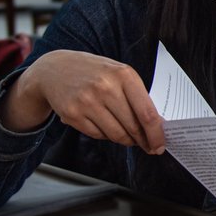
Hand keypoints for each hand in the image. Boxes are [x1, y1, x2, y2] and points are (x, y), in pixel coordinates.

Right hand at [0, 50, 165, 153]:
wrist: (54, 69)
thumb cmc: (95, 72)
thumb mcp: (119, 74)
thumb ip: (138, 96)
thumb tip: (158, 125)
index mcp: (124, 75)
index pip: (147, 113)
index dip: (156, 134)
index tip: (160, 145)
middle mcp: (105, 88)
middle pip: (132, 127)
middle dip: (143, 140)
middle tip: (148, 146)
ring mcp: (87, 102)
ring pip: (116, 134)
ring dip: (126, 140)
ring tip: (129, 137)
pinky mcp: (72, 114)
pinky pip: (98, 135)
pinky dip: (106, 136)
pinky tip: (107, 128)